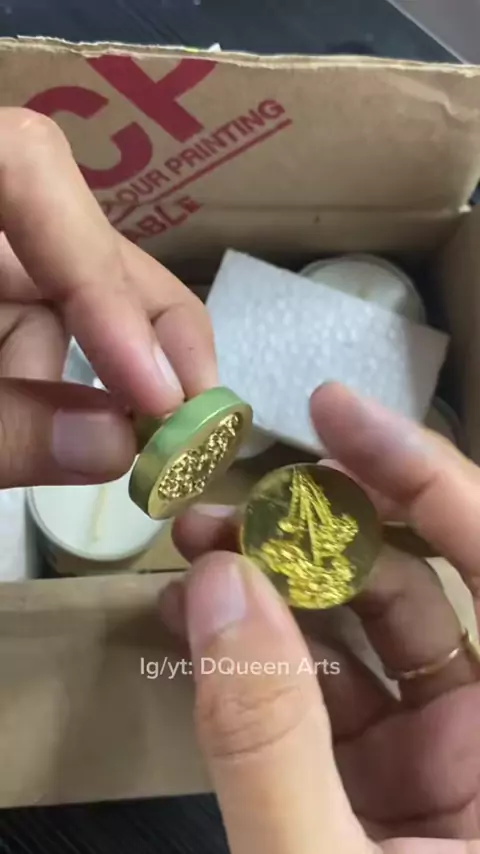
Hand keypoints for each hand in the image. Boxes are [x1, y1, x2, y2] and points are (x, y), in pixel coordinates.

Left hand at [0, 107, 215, 486]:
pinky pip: (38, 321)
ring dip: (94, 376)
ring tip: (111, 451)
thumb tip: (116, 447)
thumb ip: (5, 429)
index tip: (156, 393)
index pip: (28, 168)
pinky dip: (56, 381)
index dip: (103, 273)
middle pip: (76, 238)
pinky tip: (58, 431)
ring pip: (64, 292)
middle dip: (142, 336)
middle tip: (196, 426)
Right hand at [159, 383, 479, 852]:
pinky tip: (201, 627)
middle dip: (315, 531)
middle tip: (227, 505)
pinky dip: (263, 657)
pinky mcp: (388, 784)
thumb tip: (222, 586)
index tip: (332, 410)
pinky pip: (327, 694)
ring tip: (194, 554)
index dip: (421, 473)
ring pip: (361, 635)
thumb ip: (269, 739)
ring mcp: (440, 760)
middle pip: (413, 586)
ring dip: (277, 586)